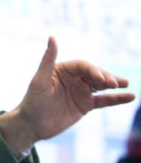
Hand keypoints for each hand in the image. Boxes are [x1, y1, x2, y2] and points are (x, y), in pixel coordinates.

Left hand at [0, 36, 135, 153]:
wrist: (32, 126)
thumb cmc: (32, 102)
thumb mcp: (40, 81)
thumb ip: (48, 60)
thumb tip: (52, 37)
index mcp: (62, 69)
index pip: (82, 66)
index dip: (93, 71)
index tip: (102, 79)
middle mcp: (73, 78)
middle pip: (94, 74)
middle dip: (105, 77)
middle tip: (114, 83)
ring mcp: (80, 91)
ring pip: (101, 85)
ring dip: (114, 84)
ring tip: (126, 84)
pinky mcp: (85, 105)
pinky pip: (104, 100)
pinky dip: (117, 99)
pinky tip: (130, 96)